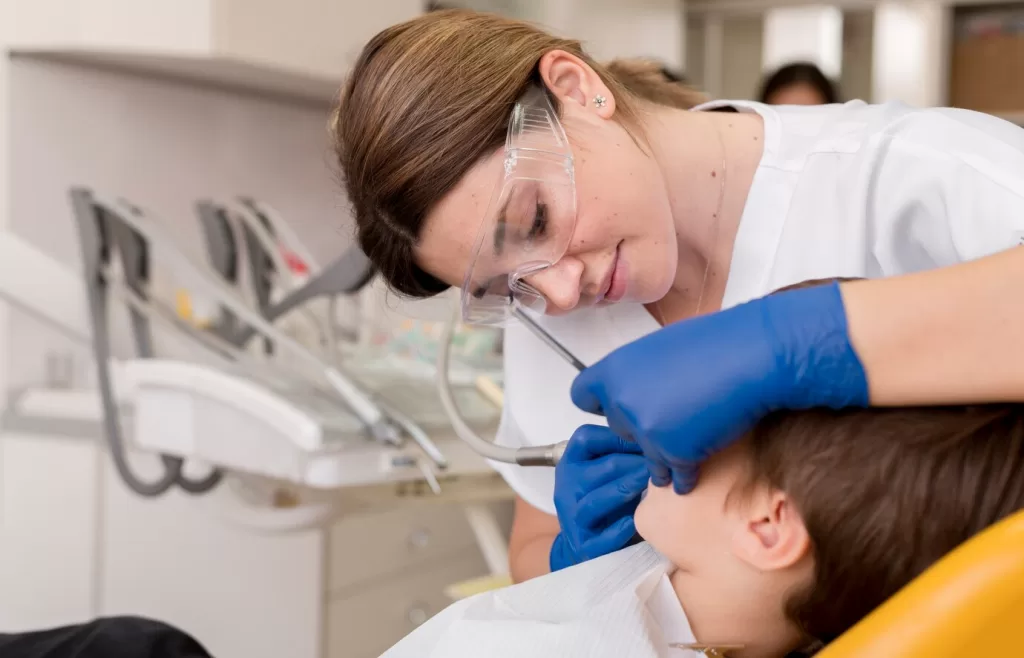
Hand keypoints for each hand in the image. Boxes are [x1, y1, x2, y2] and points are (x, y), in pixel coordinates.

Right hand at [549, 425, 648, 571]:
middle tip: (666, 463)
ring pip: (597, 500)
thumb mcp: (605, 470)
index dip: (620, 437)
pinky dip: (619, 529)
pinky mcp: (584, 545)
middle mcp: (567, 486)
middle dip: (637, 464)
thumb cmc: (605, 498)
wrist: (587, 544)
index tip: (649, 440)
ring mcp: (573, 516)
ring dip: (628, 489)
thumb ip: (620, 451)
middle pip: (603, 467)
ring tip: (656, 485)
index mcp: (571, 462)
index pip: (586, 438)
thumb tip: (655, 433)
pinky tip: (636, 521)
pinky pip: (602, 536)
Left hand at [570, 281, 868, 492]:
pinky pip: (674, 477)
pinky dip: (689, 473)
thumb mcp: (661, 349)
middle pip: (620, 430)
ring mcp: (646, 431)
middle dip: (643, 428)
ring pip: (648, 459)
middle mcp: (622, 402)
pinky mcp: (675, 453)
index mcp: (614, 370)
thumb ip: (639, 374)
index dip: (602, 403)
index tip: (617, 406)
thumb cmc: (716, 343)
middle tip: (672, 418)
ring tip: (689, 443)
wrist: (753, 357)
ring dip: (665, 456)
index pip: (582, 395)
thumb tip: (638, 390)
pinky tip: (703, 461)